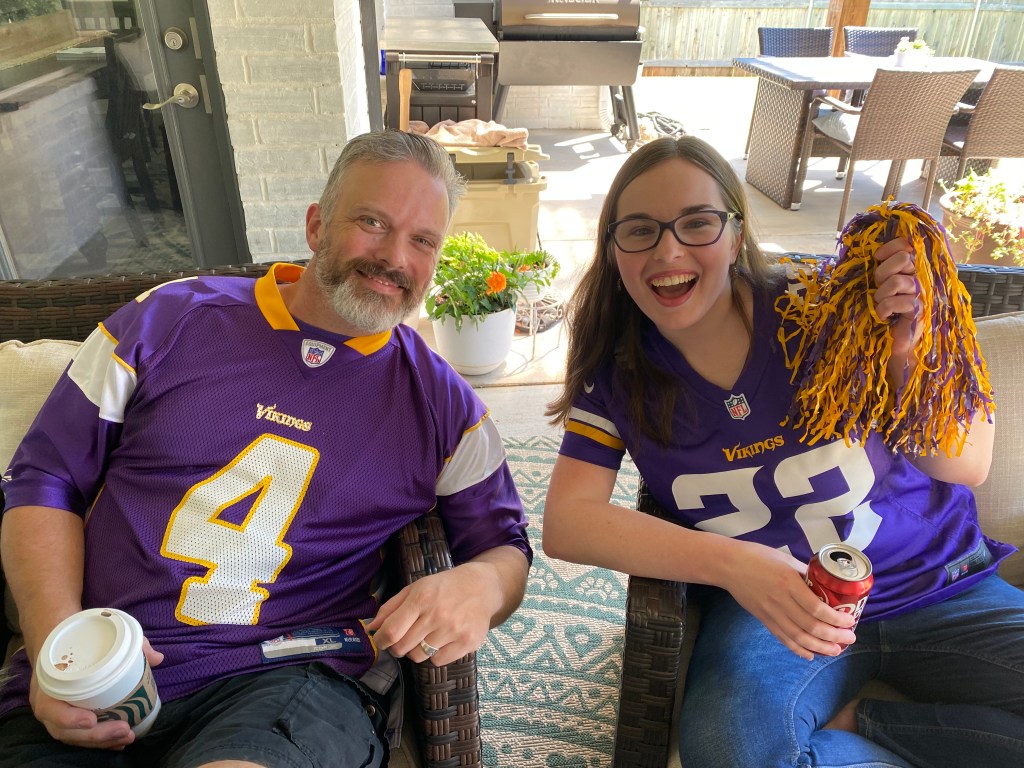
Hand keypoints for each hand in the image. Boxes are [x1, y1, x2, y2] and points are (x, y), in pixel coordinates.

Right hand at [28, 637, 162, 748]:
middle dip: (95, 735)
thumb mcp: (100, 637)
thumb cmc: (79, 643)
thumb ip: (130, 645)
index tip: (91, 719)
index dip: (68, 718)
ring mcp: (56, 716)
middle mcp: (49, 705)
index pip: (49, 707)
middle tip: (124, 729)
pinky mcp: (67, 722)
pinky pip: (80, 737)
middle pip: (65, 730)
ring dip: (101, 741)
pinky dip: (99, 742)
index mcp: (48, 684)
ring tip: (127, 737)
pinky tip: (119, 742)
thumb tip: (157, 658)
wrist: (57, 647)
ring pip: (74, 738)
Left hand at [366, 563, 499, 664]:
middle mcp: (437, 615)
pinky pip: (438, 661)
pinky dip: (435, 654)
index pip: (391, 631)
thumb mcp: (415, 588)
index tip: (380, 640)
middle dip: (397, 647)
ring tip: (425, 636)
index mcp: (421, 599)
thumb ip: (391, 607)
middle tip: (403, 638)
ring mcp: (454, 630)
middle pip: (402, 648)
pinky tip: (442, 640)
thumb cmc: (443, 587)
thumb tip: (371, 628)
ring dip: (416, 650)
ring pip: (419, 657)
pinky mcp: (468, 642)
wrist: (482, 586)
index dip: (380, 641)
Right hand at [722, 542, 856, 660]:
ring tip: (836, 650)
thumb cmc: (759, 556)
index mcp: (789, 583)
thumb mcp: (786, 559)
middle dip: (834, 636)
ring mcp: (771, 613)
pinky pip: (783, 638)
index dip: (836, 619)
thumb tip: (824, 584)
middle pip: (811, 626)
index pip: (817, 608)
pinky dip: (798, 649)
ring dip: (820, 647)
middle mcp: (781, 601)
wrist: (729, 565)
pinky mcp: (763, 619)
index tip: (850, 621)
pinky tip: (811, 655)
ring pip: (799, 637)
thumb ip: (804, 574)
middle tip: (849, 638)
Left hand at [872, 236, 921, 376]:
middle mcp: (920, 278)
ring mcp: (922, 294)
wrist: (893, 342)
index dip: (890, 248)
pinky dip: (882, 310)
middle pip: (903, 259)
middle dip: (883, 273)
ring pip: (898, 281)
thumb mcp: (880, 286)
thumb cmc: (885, 312)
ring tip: (881, 305)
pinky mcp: (919, 311)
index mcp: (911, 269)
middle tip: (879, 288)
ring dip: (882, 294)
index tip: (877, 259)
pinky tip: (883, 317)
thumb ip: (881, 269)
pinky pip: (896, 302)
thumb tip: (872, 254)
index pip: (906, 245)